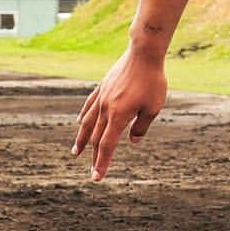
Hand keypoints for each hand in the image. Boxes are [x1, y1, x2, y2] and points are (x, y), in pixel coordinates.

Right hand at [71, 46, 167, 180]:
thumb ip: (141, 126)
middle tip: (92, 170)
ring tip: (76, 152)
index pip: (107, 145)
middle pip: (97, 137)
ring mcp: (102, 96)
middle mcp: (106, 108)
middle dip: (94, 156)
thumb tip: (132, 141)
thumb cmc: (152, 80)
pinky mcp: (103, 85)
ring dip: (82, 139)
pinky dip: (84, 115)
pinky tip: (79, 121)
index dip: (102, 163)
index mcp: (118, 116)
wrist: (144, 52)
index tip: (96, 178)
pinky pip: (90, 104)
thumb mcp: (153, 107)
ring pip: (88, 122)